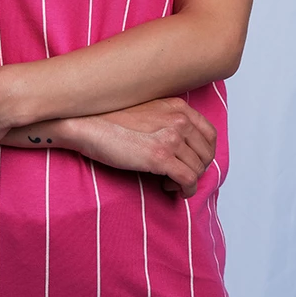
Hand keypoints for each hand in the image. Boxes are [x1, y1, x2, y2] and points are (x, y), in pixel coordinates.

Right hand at [72, 97, 217, 197]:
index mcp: (177, 106)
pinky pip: (188, 180)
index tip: (194, 162)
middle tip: (178, 176)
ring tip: (169, 182)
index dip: (205, 153)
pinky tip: (169, 188)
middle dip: (196, 169)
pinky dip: (184, 190)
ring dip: (187, 180)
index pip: (210, 134)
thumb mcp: (146, 109)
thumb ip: (167, 120)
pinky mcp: (159, 157)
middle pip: (206, 154)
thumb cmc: (109, 118)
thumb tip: (180, 144)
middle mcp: (178, 119)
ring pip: (198, 169)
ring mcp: (170, 138)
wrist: (86, 124)